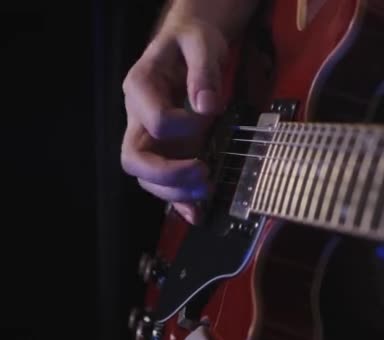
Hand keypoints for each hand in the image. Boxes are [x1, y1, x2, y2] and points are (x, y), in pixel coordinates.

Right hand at [120, 2, 228, 223]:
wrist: (190, 43)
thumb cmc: (191, 40)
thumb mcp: (199, 43)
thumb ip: (203, 71)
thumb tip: (207, 106)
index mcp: (140, 87)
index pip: (154, 121)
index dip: (184, 126)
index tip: (209, 115)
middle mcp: (138, 117)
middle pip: (134, 158)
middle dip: (167, 174)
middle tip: (203, 174)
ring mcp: (152, 137)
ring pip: (146, 176)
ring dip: (175, 192)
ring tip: (207, 191)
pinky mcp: (168, 149)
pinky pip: (164, 181)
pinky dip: (179, 201)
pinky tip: (195, 214)